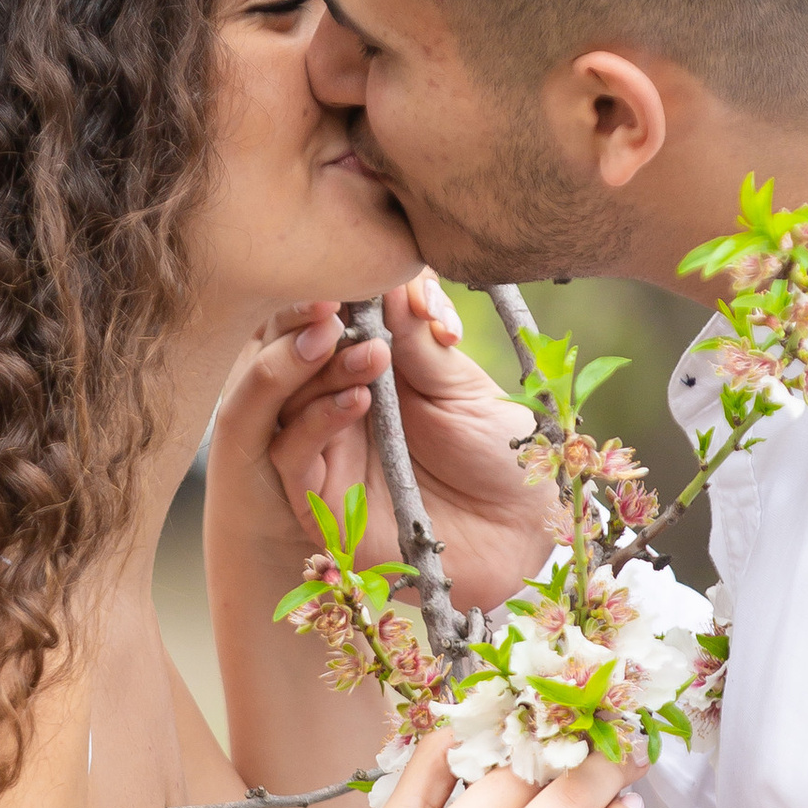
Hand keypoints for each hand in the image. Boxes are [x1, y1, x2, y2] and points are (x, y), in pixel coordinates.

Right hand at [209, 276, 561, 610]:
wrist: (527, 536)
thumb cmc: (505, 458)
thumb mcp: (463, 389)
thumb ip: (419, 344)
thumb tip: (389, 280)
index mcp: (370, 375)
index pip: (325, 324)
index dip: (333, 295)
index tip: (361, 272)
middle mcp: (337, 410)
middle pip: (290, 355)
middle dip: (310, 324)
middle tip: (339, 303)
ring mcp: (326, 456)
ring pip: (280, 402)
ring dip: (313, 368)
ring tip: (366, 349)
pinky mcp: (322, 506)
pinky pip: (293, 457)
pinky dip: (317, 423)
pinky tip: (359, 399)